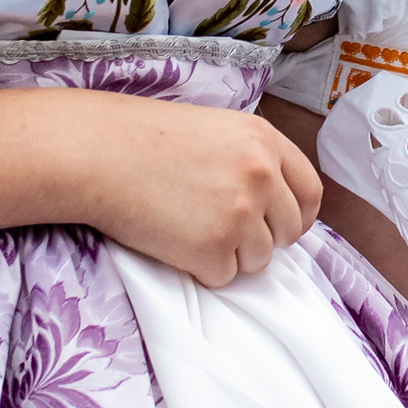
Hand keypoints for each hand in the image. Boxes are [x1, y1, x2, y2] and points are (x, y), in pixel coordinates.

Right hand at [96, 102, 322, 285]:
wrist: (97, 153)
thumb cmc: (143, 140)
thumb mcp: (214, 130)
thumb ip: (251, 159)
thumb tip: (274, 203)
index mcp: (265, 141)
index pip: (310, 192)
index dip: (299, 216)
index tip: (282, 227)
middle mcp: (262, 175)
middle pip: (289, 231)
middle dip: (263, 239)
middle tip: (222, 231)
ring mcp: (241, 212)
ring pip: (259, 260)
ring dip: (229, 255)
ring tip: (188, 227)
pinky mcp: (215, 247)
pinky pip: (224, 276)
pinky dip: (201, 268)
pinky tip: (173, 240)